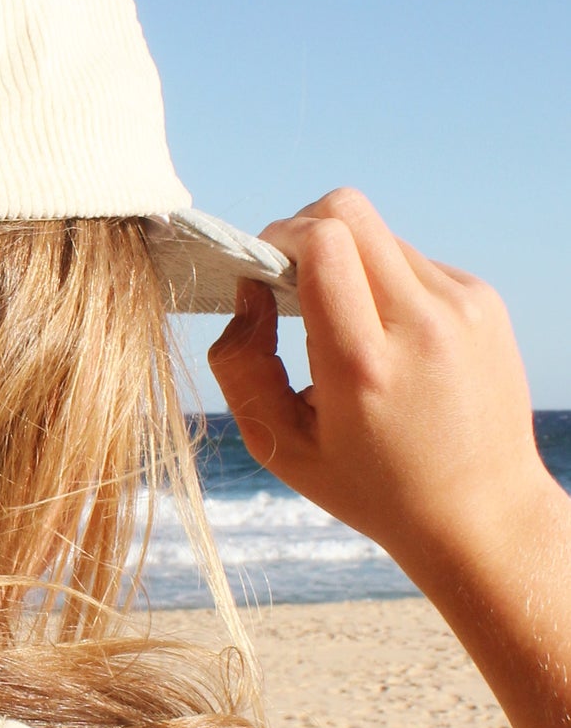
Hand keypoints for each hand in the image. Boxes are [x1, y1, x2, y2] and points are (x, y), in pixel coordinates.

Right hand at [207, 186, 563, 589]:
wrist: (483, 515)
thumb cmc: (372, 487)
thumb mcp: (283, 448)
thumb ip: (241, 366)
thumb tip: (249, 294)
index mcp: (365, 365)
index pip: (322, 241)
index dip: (278, 238)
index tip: (264, 272)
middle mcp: (422, 326)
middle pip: (349, 211)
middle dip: (305, 231)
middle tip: (292, 280)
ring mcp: (464, 308)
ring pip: (380, 234)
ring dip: (349, 261)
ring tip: (348, 327)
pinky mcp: (485, 302)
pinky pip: (415, 260)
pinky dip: (387, 282)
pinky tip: (391, 339)